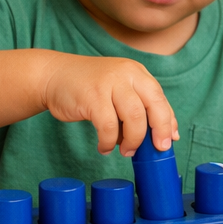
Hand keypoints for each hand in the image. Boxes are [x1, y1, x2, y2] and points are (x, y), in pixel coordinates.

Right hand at [40, 53, 178, 155]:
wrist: (53, 75)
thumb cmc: (89, 88)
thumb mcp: (119, 90)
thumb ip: (140, 107)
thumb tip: (169, 135)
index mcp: (136, 72)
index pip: (160, 98)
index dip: (167, 122)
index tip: (169, 141)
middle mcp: (126, 74)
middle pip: (154, 105)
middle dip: (159, 131)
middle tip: (156, 149)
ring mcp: (109, 83)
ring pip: (134, 118)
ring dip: (133, 140)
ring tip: (125, 151)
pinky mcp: (92, 96)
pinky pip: (108, 127)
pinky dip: (109, 142)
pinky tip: (104, 147)